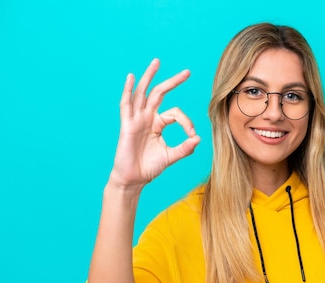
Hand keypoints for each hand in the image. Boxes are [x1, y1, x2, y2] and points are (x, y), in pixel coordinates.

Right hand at [109, 58, 200, 189]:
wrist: (133, 179)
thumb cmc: (149, 167)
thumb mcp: (171, 156)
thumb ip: (184, 148)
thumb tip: (198, 139)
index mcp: (158, 124)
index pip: (175, 113)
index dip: (186, 121)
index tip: (192, 134)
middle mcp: (147, 118)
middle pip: (160, 94)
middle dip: (173, 82)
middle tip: (187, 72)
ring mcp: (136, 120)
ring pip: (143, 93)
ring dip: (149, 77)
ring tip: (157, 62)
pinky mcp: (127, 125)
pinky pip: (126, 105)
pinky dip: (128, 90)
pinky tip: (132, 77)